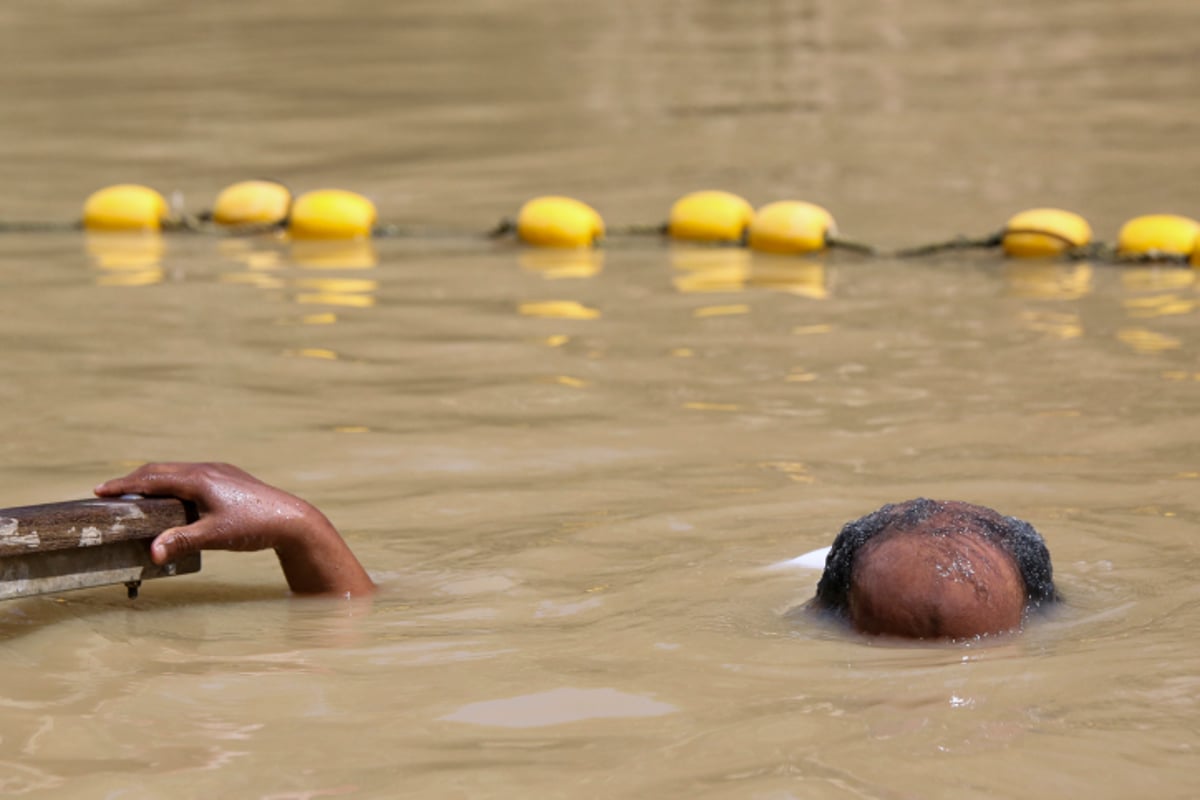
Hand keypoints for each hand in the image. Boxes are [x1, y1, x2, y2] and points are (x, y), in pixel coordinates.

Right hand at [95, 462, 373, 596]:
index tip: (100, 491)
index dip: (124, 485)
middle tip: (109, 491)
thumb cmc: (253, 526)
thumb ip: (181, 543)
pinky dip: (172, 480)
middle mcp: (207, 469)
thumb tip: (150, 553)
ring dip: (153, 478)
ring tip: (134, 492)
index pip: (152, 479)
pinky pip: (192, 473)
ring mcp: (219, 471)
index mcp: (199, 479)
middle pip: (161, 470)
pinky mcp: (229, 477)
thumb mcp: (214, 537)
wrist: (292, 519)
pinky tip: (172, 493)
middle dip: (133, 480)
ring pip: (177, 470)